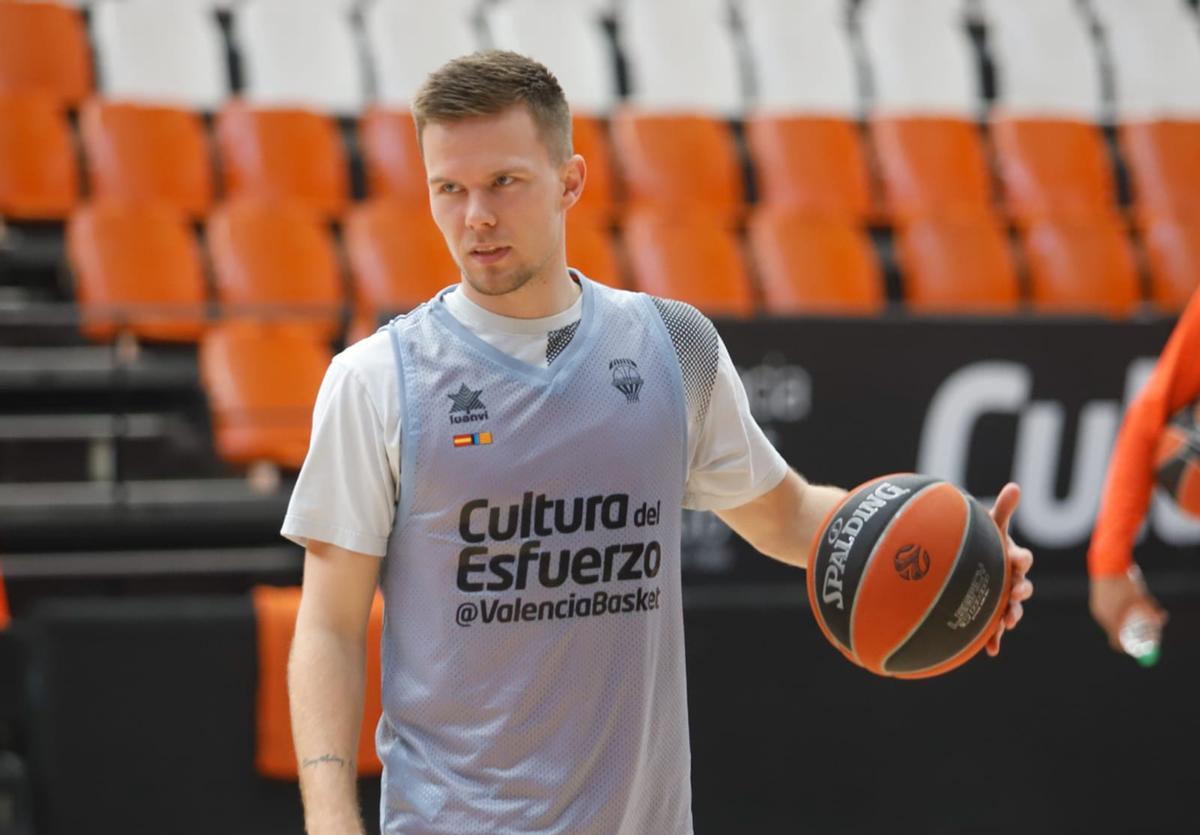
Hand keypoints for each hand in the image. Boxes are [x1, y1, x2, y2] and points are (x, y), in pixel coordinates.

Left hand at [985, 482, 1033, 656]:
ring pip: (1012, 610)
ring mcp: (1003, 600)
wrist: (970, 566)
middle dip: (1022, 590)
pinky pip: (995, 630)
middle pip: (1022, 587)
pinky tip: (990, 651)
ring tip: (1008, 620)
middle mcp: (1012, 581)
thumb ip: (1003, 511)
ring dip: (1012, 615)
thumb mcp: (991, 527)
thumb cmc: (984, 544)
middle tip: (1016, 591)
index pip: (1022, 558)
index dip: (1021, 558)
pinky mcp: (991, 616)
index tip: (1016, 558)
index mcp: (1013, 560)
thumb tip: (1014, 486)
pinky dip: (993, 640)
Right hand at [1090, 564, 1166, 652]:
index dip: (1129, 646)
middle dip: (1131, 630)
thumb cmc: (1125, 581)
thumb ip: (1151, 610)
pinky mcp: (1096, 602)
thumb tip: (1161, 620)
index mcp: (1111, 618)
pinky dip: (1119, 612)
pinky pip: (1108, 613)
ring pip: (1113, 621)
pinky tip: (1124, 600)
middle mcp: (1101, 616)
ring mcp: (1097, 609)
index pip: (1117, 642)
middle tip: (1144, 625)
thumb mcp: (1141, 597)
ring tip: (1135, 604)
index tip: (1141, 644)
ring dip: (1125, 619)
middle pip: (1116, 632)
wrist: (1107, 563)